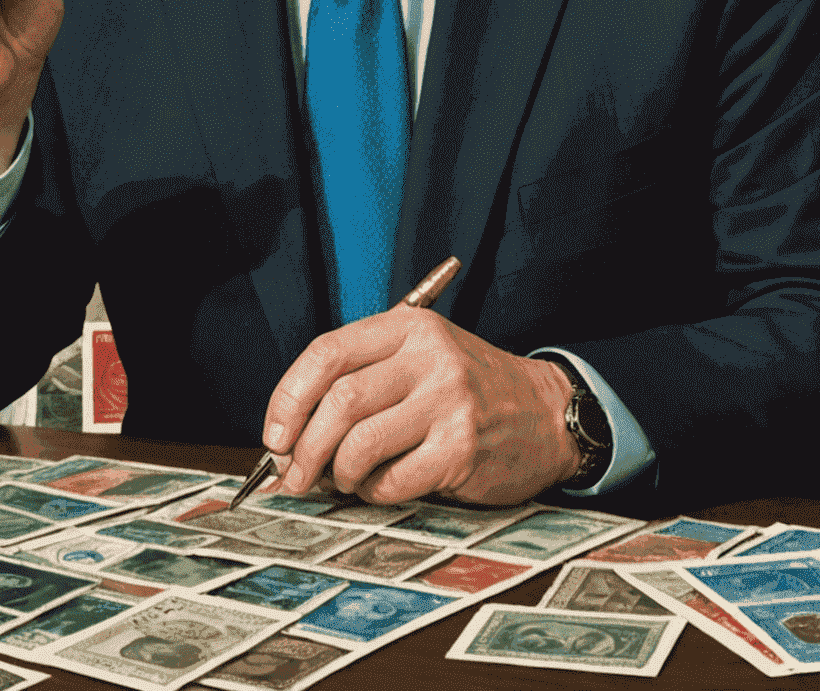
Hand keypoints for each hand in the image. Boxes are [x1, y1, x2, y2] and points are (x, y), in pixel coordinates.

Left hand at [262, 311, 581, 506]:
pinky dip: (374, 491)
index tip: (274, 434)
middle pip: (339, 401)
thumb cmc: (467, 389)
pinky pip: (394, 479)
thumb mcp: (419, 357)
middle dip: (304, 447)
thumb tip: (290, 433)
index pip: (327, 352)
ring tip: (340, 480)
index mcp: (408, 327)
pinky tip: (381, 487)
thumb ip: (363, 377)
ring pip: (360, 443)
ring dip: (337, 473)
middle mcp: (428, 358)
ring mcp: (448, 403)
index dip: (288, 397)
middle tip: (293, 474)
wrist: (545, 413)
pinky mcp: (462, 450)